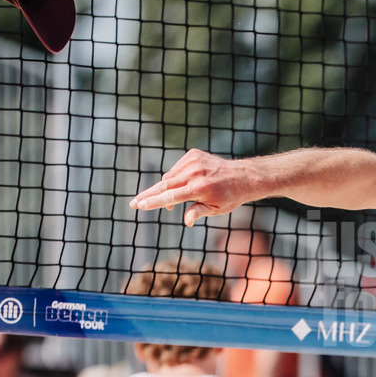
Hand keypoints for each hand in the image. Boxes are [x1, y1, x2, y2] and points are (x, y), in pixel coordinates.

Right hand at [130, 149, 254, 225]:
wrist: (242, 176)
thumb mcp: (216, 209)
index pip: (170, 196)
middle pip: (163, 185)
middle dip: (147, 195)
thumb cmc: (229, 197)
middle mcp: (195, 172)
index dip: (152, 202)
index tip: (138, 205)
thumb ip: (198, 212)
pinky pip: (176, 169)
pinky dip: (176, 178)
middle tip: (133, 203)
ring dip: (165, 189)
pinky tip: (185, 184)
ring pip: (169, 177)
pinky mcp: (193, 154)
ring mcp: (193, 161)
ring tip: (173, 201)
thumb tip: (186, 221)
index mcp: (199, 188)